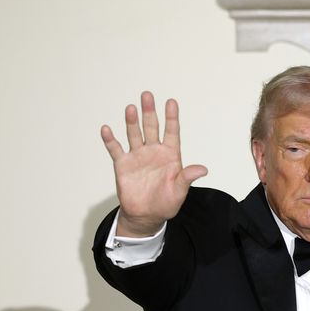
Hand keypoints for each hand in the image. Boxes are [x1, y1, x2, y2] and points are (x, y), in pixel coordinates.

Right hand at [101, 91, 207, 236]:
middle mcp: (153, 152)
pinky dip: (110, 140)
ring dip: (132, 122)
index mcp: (170, 156)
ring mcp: (137, 156)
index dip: (172, 118)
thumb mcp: (180, 191)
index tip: (171, 102)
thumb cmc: (166, 203)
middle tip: (147, 95)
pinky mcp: (123, 164)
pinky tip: (107, 129)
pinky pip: (116, 149)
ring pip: (134, 134)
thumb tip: (203, 169)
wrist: (146, 215)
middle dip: (149, 112)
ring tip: (131, 108)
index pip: (172, 132)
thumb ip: (187, 177)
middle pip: (151, 128)